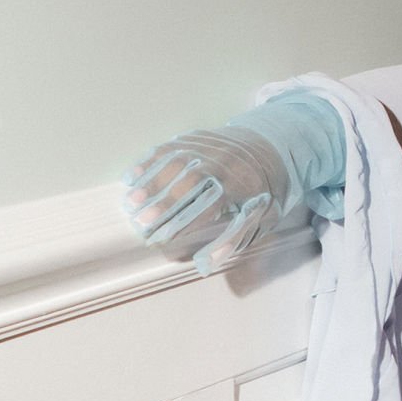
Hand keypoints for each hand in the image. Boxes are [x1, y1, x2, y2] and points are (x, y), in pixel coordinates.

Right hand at [123, 126, 293, 274]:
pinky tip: (130, 177)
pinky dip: (148, 162)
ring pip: (176, 162)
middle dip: (166, 202)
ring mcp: (207, 147)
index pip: (213, 205)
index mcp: (244, 184)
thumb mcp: (265, 216)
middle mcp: (224, 162)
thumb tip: (207, 262)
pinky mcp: (194, 138)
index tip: (166, 242)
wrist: (270, 145)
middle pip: (192, 181)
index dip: (189, 223)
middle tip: (142, 222)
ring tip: (130, 202)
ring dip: (152, 182)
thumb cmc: (263, 191)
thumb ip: (237, 237)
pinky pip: (169, 148)